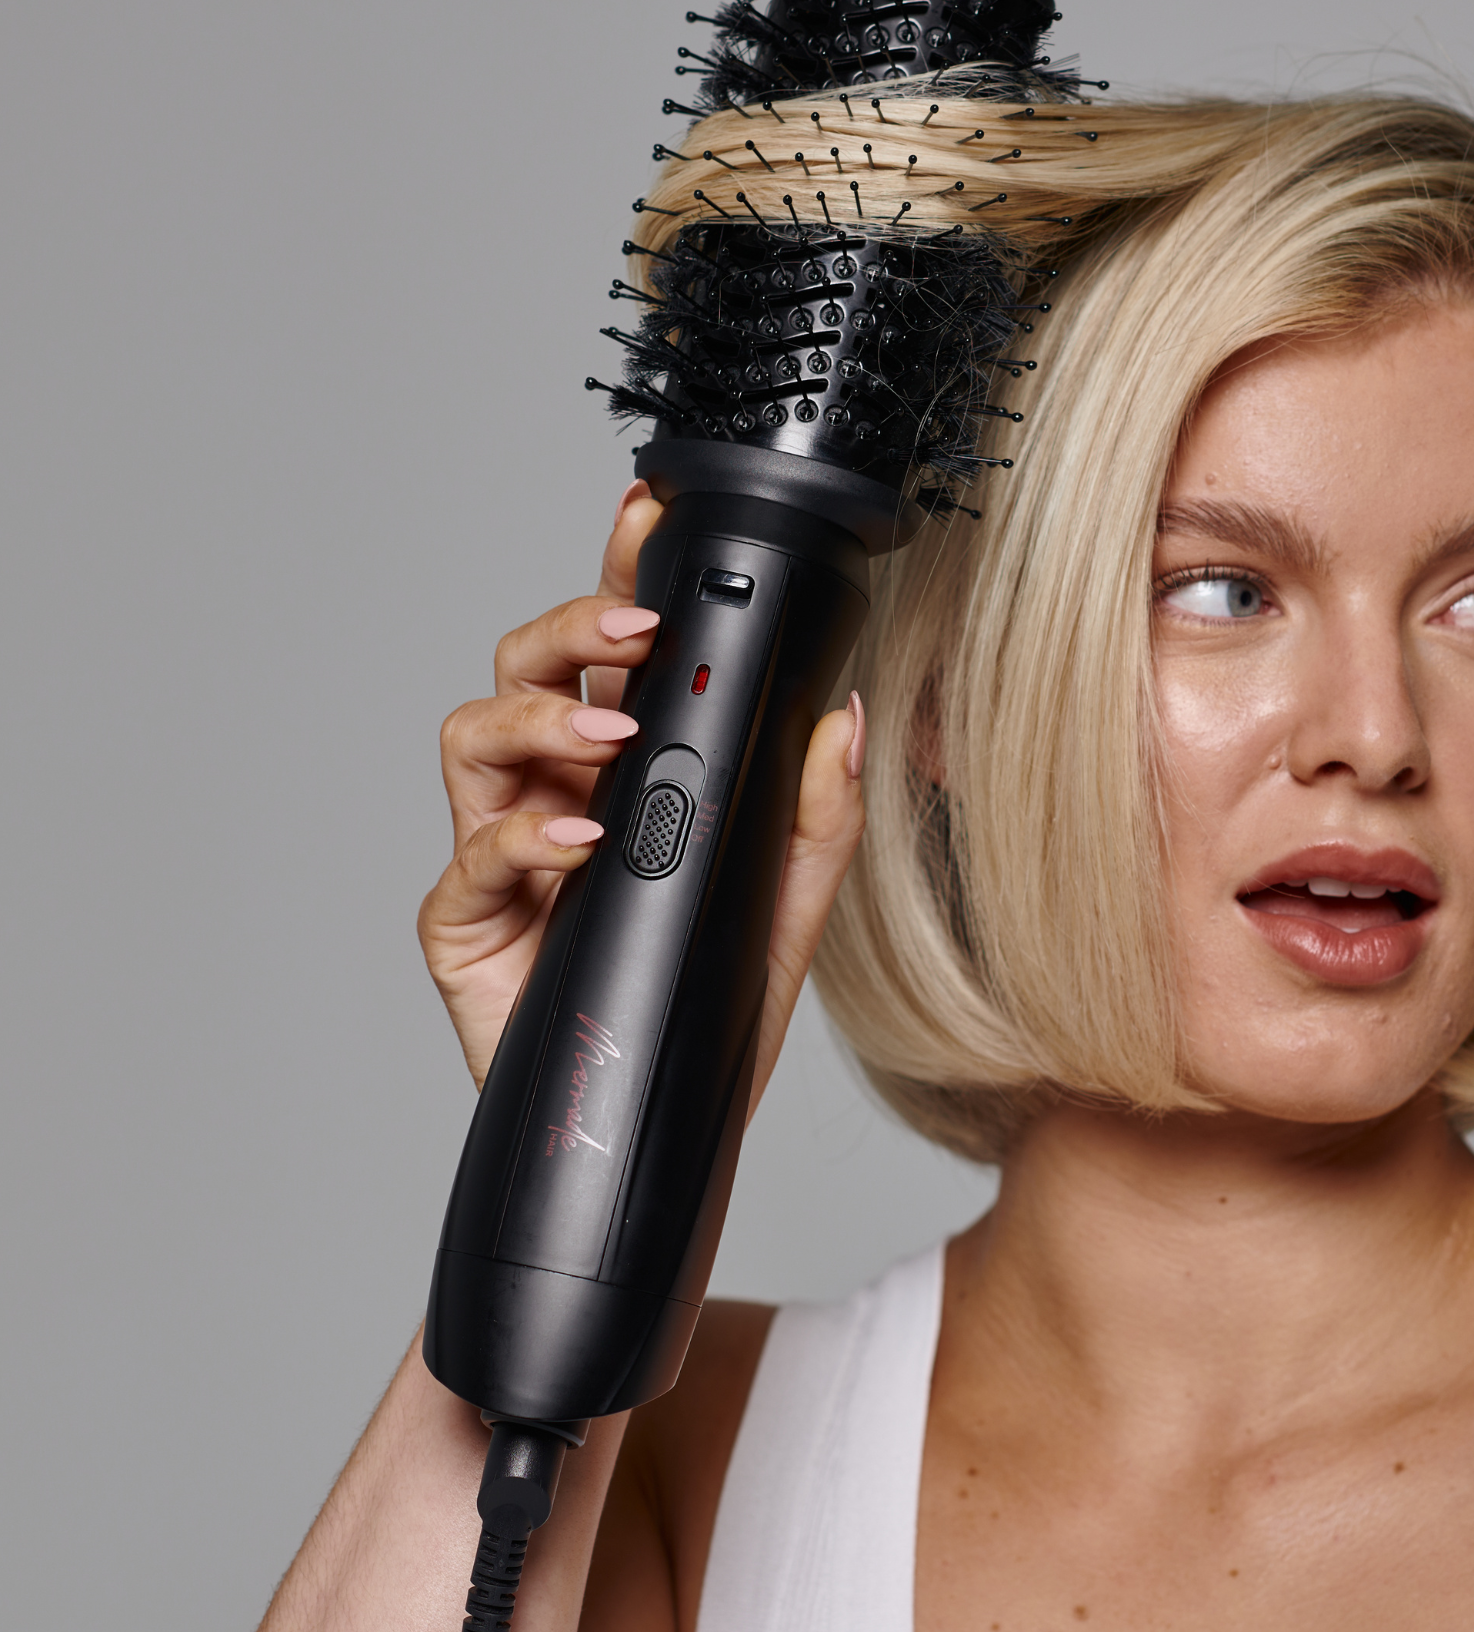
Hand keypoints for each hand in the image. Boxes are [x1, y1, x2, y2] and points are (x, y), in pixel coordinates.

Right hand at [418, 481, 866, 1103]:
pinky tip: (582, 841)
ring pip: (473, 736)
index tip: (646, 513)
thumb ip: (817, 814)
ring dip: (541, 717)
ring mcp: (505, 854)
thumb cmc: (711, 999)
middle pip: (526, 668)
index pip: (613, 653)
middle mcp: (555, 793)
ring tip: (611, 732)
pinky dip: (525, 839)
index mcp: (625, 768)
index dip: (617, 576)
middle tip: (638, 629)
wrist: (674, 1118)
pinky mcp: (469, 927)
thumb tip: (846, 720)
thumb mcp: (791, 903)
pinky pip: (469, 861)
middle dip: (572, 627)